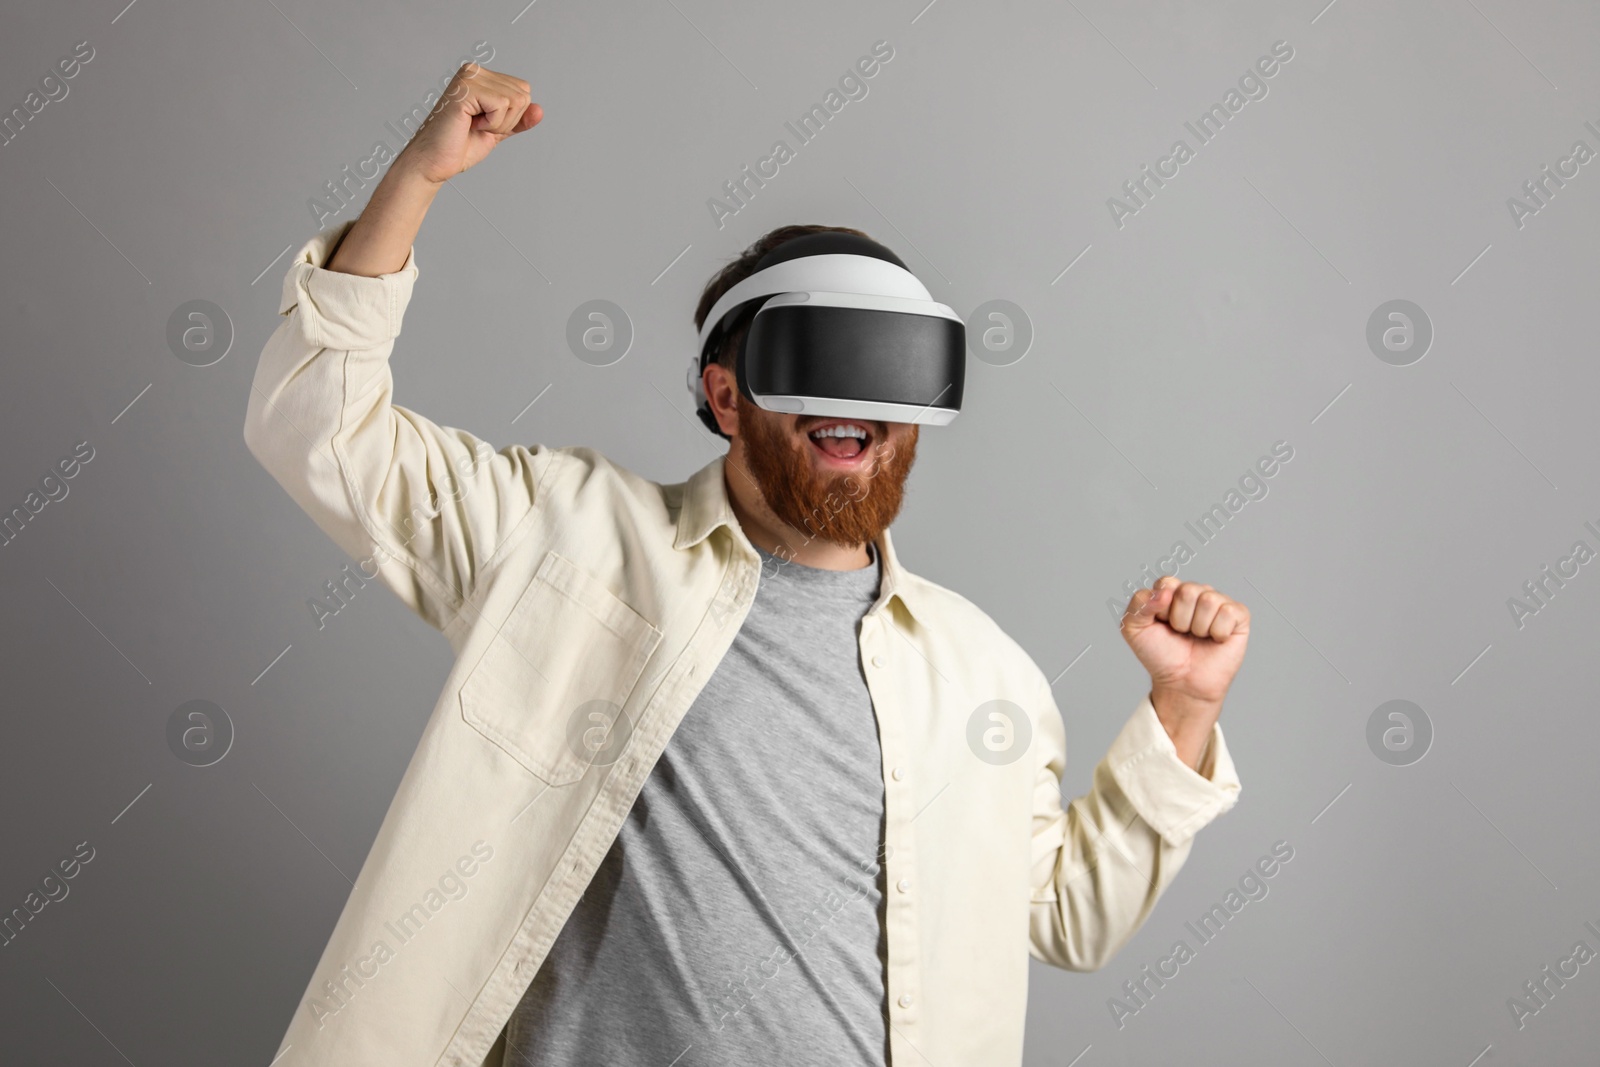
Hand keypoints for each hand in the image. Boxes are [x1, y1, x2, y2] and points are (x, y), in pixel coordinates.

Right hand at [395, 63, 542, 184]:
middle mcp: (474, 71)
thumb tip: (540, 109)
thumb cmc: (460, 146)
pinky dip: (492, 123)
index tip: (485, 124)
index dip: (512, 117)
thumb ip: (519, 120)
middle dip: (508, 121)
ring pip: (516, 100)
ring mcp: (469, 77)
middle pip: (523, 94)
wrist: (435, 162)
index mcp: (481, 77)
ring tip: (473, 125)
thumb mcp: (499, 131)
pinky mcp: (466, 89)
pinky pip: (502, 105)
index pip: (524, 91)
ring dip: (499, 123)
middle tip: (478, 127)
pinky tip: (470, 124)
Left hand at [1120, 577, 1249, 767]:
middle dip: (1180, 619)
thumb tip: (1164, 593)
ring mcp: (1218, 602)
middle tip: (1181, 633)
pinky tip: (1215, 639)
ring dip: (1198, 627)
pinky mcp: (1238, 616)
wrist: (1181, 683)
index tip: (1161, 624)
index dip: (1161, 608)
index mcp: (1171, 591)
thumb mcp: (1134, 629)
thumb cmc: (1160, 655)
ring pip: (1208, 601)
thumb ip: (1138, 604)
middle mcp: (1196, 592)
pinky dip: (1218, 632)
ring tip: (1197, 637)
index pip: (1167, 583)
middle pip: (1188, 591)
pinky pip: (1228, 612)